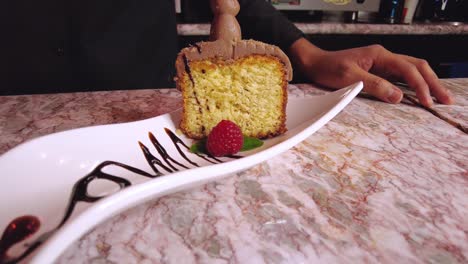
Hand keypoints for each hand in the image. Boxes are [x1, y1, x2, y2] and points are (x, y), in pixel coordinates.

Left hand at [288, 38, 453, 106]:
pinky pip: (400, 77)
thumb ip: (374, 85)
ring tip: (438, 98)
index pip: (408, 70)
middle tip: (446, 100)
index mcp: (379, 55)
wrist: (315, 63)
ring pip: (411, 71)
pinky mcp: (377, 71)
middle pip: (417, 67)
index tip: (428, 102)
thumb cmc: (328, 68)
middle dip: (433, 83)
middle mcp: (384, 57)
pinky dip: (413, 85)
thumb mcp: (349, 78)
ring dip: (426, 83)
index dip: (421, 86)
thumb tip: (397, 96)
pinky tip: (419, 94)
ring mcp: (382, 64)